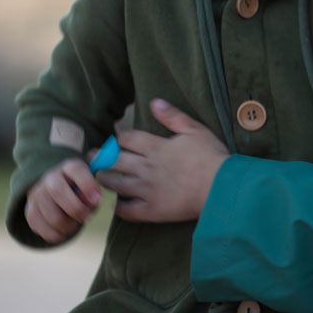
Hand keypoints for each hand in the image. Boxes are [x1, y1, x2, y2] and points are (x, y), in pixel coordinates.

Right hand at [25, 159, 102, 243]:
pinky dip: (59, 235)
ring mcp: (37, 195)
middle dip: (76, 209)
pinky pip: (44, 230)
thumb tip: (93, 201)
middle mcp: (50, 178)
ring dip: (69, 226)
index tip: (98, 200)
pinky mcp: (30, 213)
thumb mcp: (91, 185)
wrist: (55, 189)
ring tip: (77, 224)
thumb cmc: (80, 189)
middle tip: (87, 217)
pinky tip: (66, 231)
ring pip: (51, 215)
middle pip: (57, 191)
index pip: (75, 169)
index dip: (87, 185)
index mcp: (69, 167)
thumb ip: (94, 192)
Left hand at [96, 99, 229, 222]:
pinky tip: (117, 204)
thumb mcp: (196, 130)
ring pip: (116, 184)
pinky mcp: (152, 210)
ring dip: (105, 180)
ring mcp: (147, 189)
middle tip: (91, 157)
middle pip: (114, 161)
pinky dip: (119, 207)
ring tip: (99, 179)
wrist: (221, 186)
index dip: (119, 139)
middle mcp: (147, 167)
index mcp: (156, 147)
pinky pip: (128, 210)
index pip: (127, 139)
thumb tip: (154, 102)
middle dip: (100, 158)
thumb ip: (174, 116)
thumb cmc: (212, 157)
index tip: (114, 141)